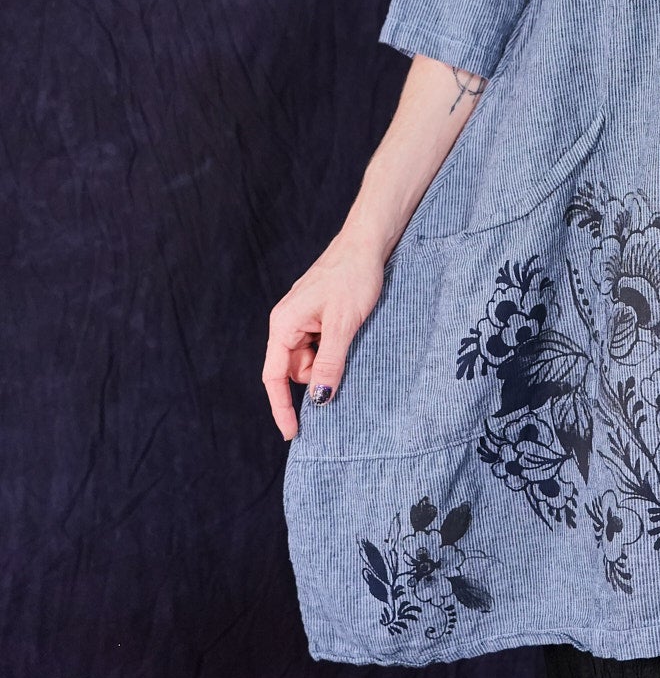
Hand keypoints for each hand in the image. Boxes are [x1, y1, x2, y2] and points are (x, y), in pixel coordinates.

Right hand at [262, 233, 385, 440]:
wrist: (367, 243)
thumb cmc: (353, 277)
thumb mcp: (344, 324)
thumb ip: (331, 362)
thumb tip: (320, 398)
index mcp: (284, 324)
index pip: (274, 377)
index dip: (282, 408)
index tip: (293, 433)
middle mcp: (286, 323)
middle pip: (294, 370)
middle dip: (318, 374)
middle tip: (346, 354)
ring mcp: (301, 318)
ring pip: (310, 359)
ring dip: (329, 360)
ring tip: (351, 334)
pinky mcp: (316, 315)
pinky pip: (320, 344)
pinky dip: (334, 348)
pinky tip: (350, 332)